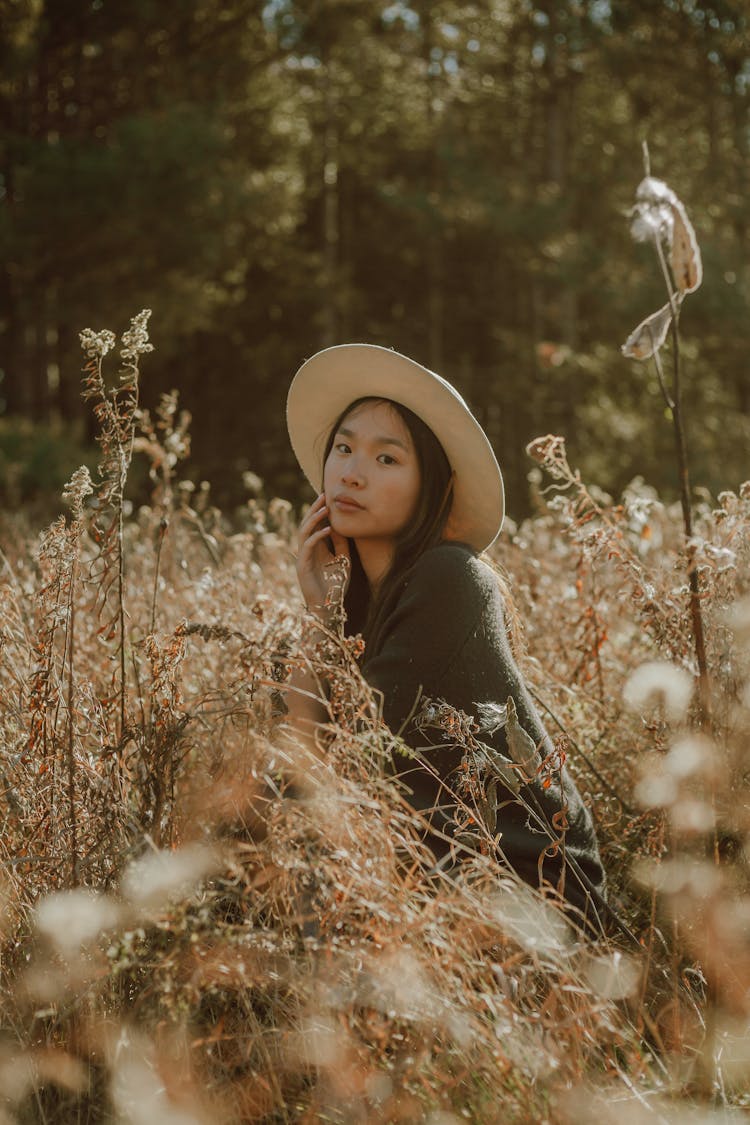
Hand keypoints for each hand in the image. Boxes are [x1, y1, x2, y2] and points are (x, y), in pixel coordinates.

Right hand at [295, 493, 349, 617]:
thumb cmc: (336, 587)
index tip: (328, 498)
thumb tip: (342, 527)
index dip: (319, 511)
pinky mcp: (302, 566)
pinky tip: (329, 529)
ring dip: (314, 519)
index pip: (315, 525)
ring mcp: (303, 558)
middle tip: (324, 496)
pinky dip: (317, 536)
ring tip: (325, 509)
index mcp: (316, 549)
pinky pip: (308, 546)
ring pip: (304, 532)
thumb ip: (342, 545)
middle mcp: (307, 551)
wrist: (328, 608)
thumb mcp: (343, 561)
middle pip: (307, 524)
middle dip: (314, 509)